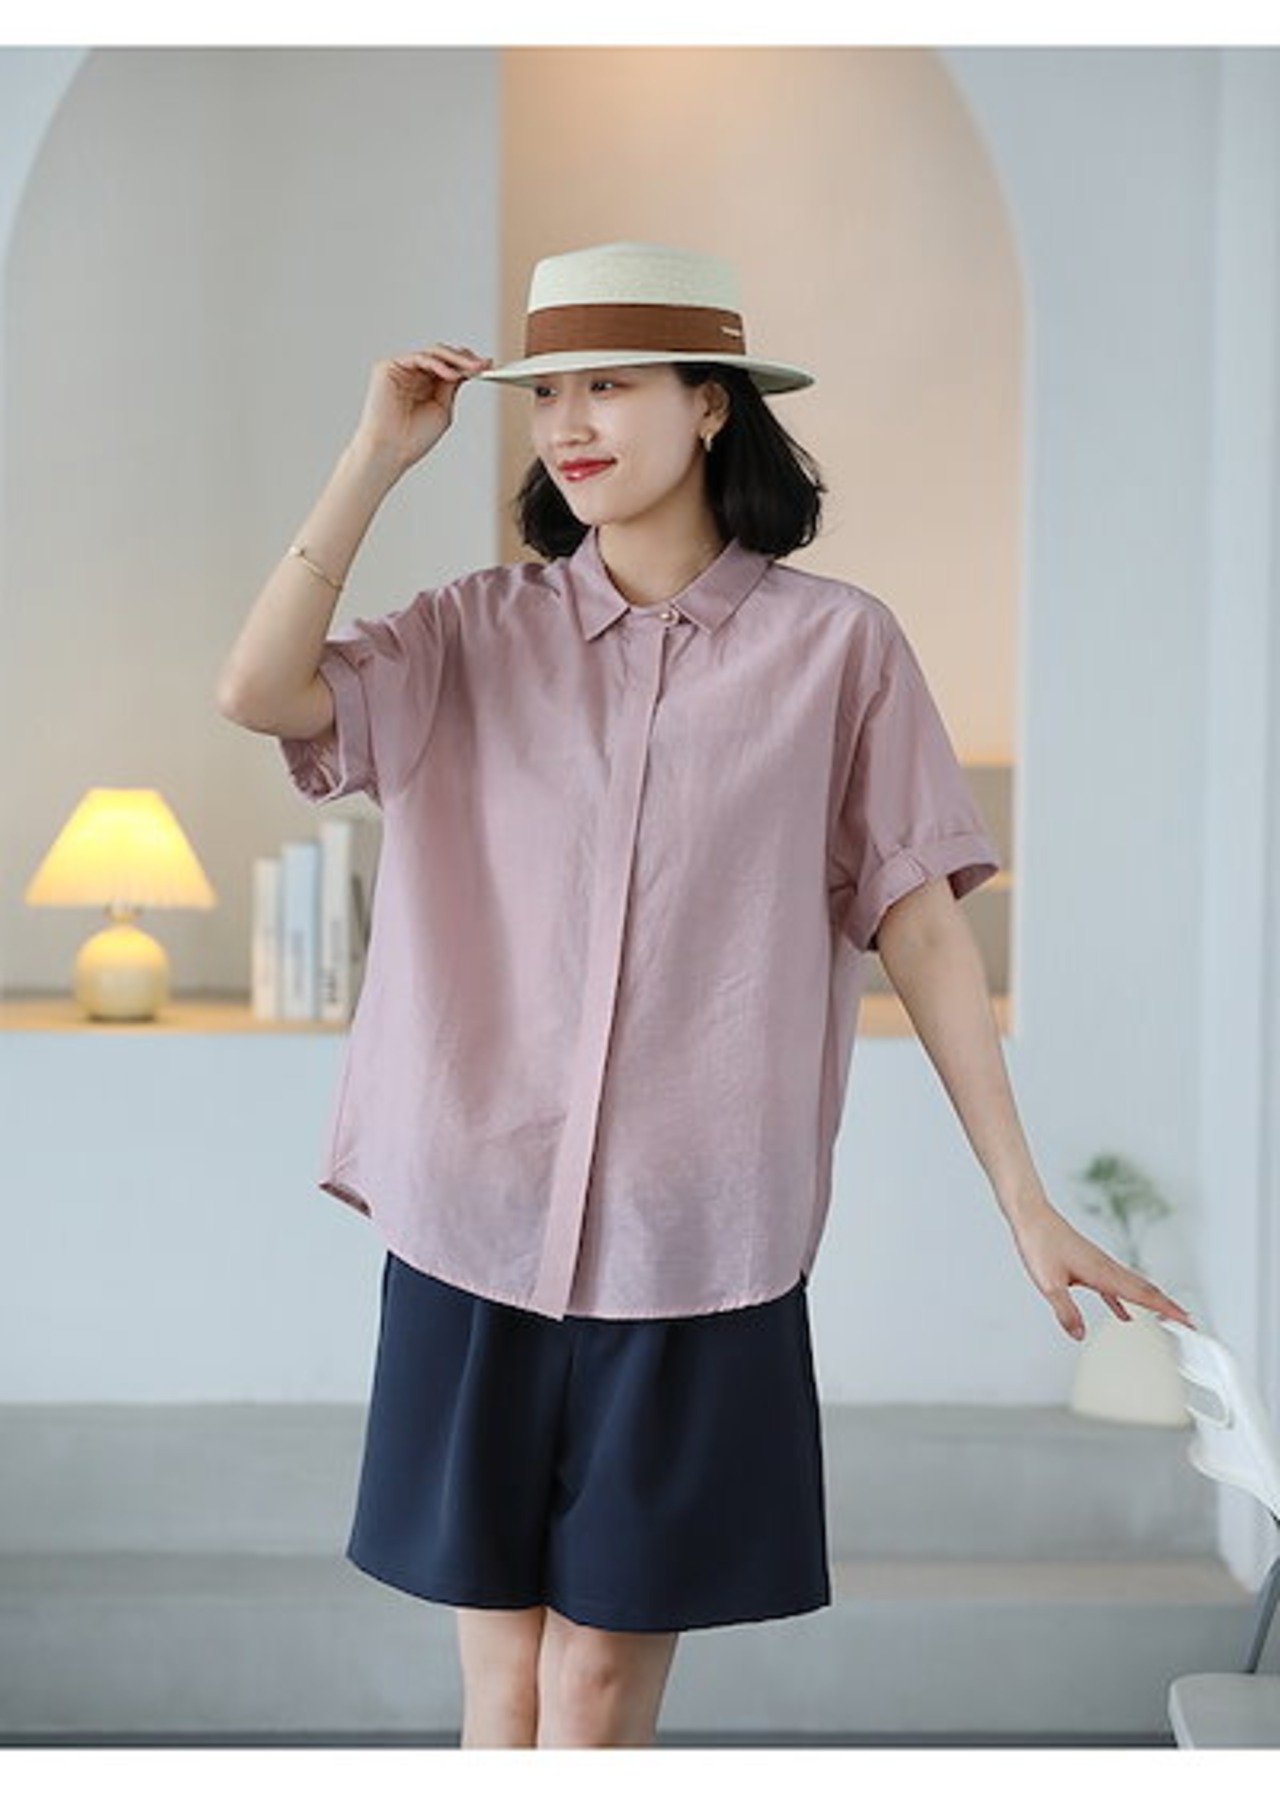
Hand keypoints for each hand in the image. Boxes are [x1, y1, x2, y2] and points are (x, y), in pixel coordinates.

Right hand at [351, 343, 491, 473]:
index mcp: (425, 385)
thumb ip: (451, 387)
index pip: (448, 367)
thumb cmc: (414, 437)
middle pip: (442, 356)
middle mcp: (412, 374)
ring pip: (432, 353)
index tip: (487, 366)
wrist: (391, 450)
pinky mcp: (388, 368)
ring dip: (455, 359)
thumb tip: (467, 368)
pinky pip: (419, 358)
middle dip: (465, 359)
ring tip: (473, 368)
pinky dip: (438, 364)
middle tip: (483, 365)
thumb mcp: (442, 408)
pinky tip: (452, 374)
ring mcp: (400, 369)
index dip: (468, 365)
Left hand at [1009, 1202, 1193, 1340]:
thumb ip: (1065, 1310)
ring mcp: (1100, 1265)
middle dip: (1169, 1307)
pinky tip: (1124, 1315)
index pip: (1142, 1294)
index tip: (1188, 1320)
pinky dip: (1124, 1301)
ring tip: (1168, 1318)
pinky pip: (1114, 1287)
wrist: (1032, 1217)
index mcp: (1102, 1272)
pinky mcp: (1090, 1265)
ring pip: (1133, 1286)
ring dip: (1152, 1302)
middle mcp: (1107, 1267)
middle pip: (1146, 1290)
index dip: (1167, 1309)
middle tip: (1190, 1323)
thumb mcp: (1048, 1283)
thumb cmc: (1039, 1243)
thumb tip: (1080, 1335)